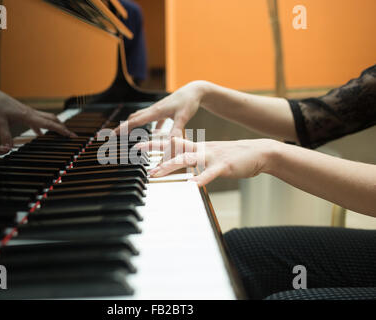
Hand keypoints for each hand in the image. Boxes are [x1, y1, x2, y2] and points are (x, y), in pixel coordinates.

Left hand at [0, 89, 75, 146]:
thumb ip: (5, 136)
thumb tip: (8, 149)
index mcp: (28, 115)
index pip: (49, 124)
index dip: (61, 130)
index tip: (72, 136)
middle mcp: (32, 113)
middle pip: (54, 120)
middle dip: (64, 128)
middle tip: (73, 137)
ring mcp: (30, 113)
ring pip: (49, 119)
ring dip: (57, 126)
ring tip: (63, 135)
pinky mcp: (27, 114)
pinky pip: (40, 121)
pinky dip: (45, 128)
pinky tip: (43, 136)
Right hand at [113, 81, 205, 136]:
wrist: (195, 90)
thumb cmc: (189, 102)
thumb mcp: (183, 117)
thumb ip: (176, 130)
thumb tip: (171, 143)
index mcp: (154, 112)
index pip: (134, 122)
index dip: (122, 129)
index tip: (111, 135)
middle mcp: (153, 110)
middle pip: (133, 119)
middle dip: (123, 127)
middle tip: (113, 136)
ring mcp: (158, 109)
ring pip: (141, 117)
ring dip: (133, 124)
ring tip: (128, 132)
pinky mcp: (165, 110)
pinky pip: (154, 119)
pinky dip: (151, 125)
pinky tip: (155, 132)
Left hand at [135, 137, 277, 185]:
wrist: (258, 152)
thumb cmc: (234, 157)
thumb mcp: (211, 156)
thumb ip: (197, 160)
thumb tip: (183, 167)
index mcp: (198, 147)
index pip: (173, 142)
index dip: (154, 143)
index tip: (137, 145)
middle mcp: (201, 149)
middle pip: (174, 147)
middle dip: (155, 149)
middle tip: (136, 151)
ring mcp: (212, 156)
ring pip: (188, 159)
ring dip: (170, 165)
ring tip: (156, 172)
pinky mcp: (224, 166)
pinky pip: (211, 173)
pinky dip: (201, 178)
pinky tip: (192, 184)